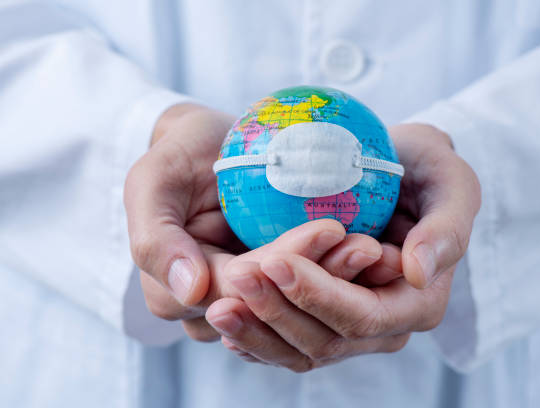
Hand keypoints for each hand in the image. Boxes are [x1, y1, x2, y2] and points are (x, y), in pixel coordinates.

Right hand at [124, 104, 386, 340]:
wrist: (206, 149)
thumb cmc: (178, 157)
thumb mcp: (153, 180)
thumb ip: (155, 236)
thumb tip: (191, 290)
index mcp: (174, 293)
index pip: (239, 286)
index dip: (287, 260)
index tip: (330, 228)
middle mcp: (212, 309)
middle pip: (276, 305)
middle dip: (326, 276)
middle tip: (370, 246)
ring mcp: (247, 303)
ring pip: (299, 309)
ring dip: (342, 282)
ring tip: (378, 250)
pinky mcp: (276, 292)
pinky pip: (311, 296)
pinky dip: (343, 277)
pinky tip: (375, 256)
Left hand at [206, 123, 480, 370]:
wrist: (398, 173)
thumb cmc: (425, 171)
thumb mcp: (450, 181)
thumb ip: (447, 226)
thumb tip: (416, 270)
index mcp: (416, 302)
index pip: (361, 317)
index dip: (316, 296)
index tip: (274, 261)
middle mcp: (384, 326)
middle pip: (324, 341)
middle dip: (276, 313)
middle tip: (235, 276)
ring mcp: (350, 328)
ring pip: (299, 350)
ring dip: (257, 332)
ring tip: (218, 305)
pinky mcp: (323, 319)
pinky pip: (285, 343)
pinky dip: (255, 337)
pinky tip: (226, 317)